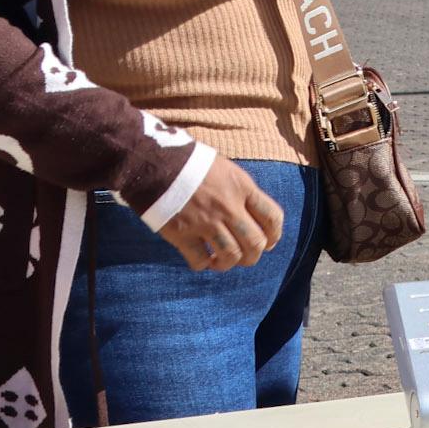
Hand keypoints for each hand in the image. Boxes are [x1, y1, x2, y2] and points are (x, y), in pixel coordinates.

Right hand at [160, 157, 284, 272]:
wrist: (154, 162)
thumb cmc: (190, 162)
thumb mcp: (225, 169)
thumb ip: (240, 191)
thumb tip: (251, 215)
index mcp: (242, 187)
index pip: (273, 217)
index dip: (274, 235)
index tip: (268, 242)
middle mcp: (229, 207)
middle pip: (255, 243)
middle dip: (253, 256)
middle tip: (244, 257)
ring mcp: (206, 222)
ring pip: (231, 255)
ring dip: (229, 263)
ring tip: (221, 261)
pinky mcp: (183, 234)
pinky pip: (200, 260)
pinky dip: (203, 265)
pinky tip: (202, 260)